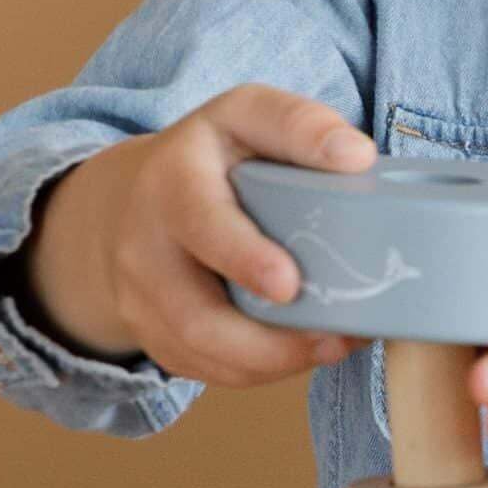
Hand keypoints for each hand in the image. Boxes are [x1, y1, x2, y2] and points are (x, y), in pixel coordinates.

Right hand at [23, 84, 374, 385]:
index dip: (241, 256)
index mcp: (171, 180)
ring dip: (271, 361)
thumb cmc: (210, 157)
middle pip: (193, 312)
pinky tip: (304, 352)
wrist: (130, 202)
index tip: (289, 283)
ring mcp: (141, 297)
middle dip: (262, 338)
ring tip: (335, 346)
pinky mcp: (151, 334)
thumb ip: (297, 125)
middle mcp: (144, 244)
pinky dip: (258, 370)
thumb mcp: (245, 117)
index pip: (198, 220)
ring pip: (200, 350)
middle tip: (332, 337)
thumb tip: (357, 156)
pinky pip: (203, 368)